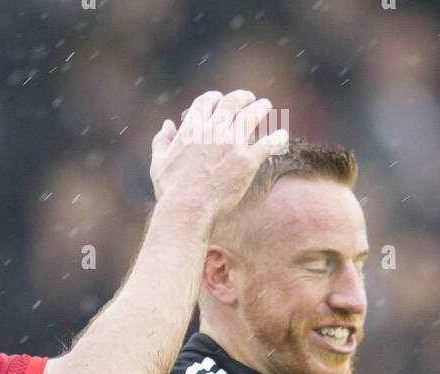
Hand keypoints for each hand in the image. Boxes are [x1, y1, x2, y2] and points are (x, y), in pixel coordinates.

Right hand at [150, 89, 288, 218]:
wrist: (187, 210)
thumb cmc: (171, 191)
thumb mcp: (158, 163)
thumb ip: (161, 141)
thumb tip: (167, 124)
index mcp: (192, 129)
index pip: (206, 101)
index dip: (215, 98)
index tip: (220, 100)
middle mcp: (213, 131)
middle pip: (233, 102)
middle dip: (242, 97)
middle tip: (249, 99)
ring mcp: (232, 144)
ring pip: (253, 115)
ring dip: (261, 107)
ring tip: (266, 106)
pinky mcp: (247, 161)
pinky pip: (269, 143)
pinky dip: (277, 138)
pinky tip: (281, 136)